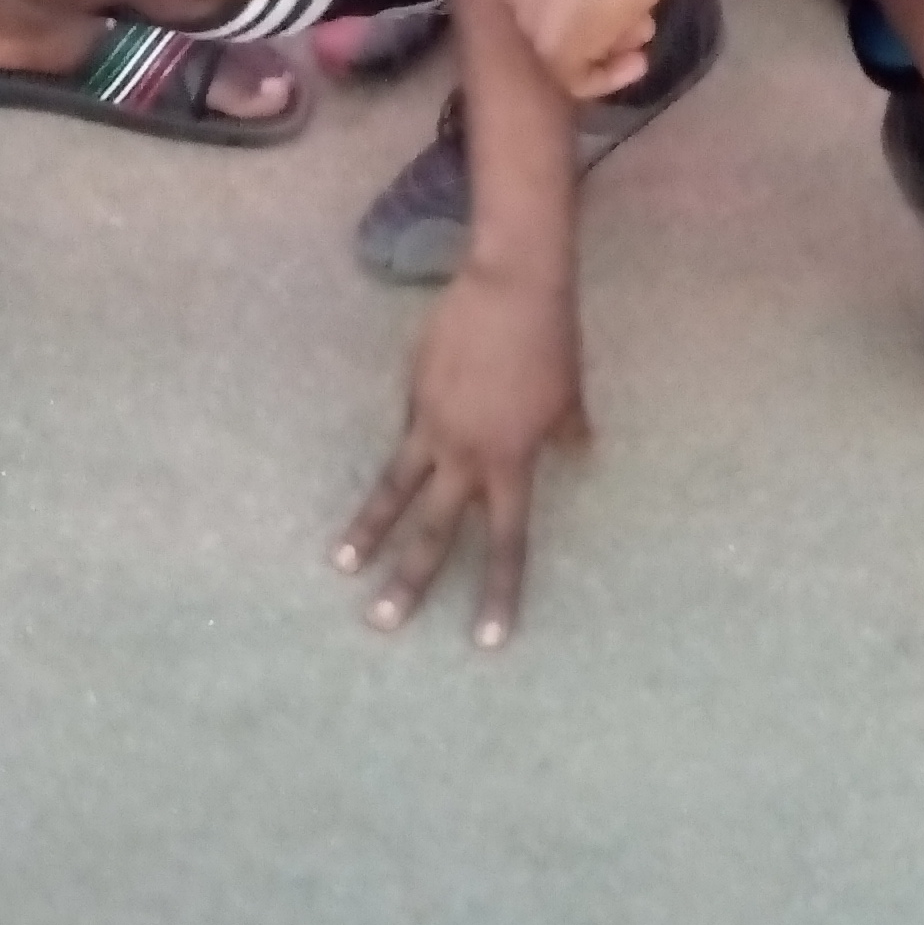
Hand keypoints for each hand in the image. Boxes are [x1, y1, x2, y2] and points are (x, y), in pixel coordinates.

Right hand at [333, 268, 586, 649]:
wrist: (511, 284)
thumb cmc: (552, 341)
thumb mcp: (569, 396)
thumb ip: (568, 433)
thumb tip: (580, 453)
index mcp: (512, 462)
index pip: (508, 542)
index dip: (498, 592)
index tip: (486, 640)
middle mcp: (467, 454)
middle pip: (433, 531)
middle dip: (409, 581)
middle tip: (381, 623)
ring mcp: (432, 423)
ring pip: (395, 489)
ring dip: (368, 530)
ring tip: (343, 563)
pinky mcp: (412, 391)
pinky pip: (407, 428)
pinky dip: (407, 445)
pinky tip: (399, 454)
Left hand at [500, 0, 670, 98]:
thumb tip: (603, 8)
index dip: (582, 0)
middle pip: (550, 20)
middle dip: (596, 24)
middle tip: (638, 21)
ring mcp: (527, 16)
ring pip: (563, 48)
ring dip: (607, 46)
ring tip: (646, 30)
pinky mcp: (552, 48)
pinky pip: (576, 79)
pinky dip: (608, 78)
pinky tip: (638, 63)